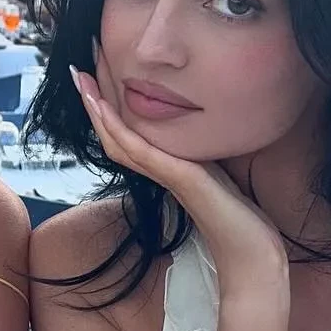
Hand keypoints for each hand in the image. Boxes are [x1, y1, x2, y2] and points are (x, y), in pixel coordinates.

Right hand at [71, 59, 286, 300]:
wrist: (252, 258)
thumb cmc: (243, 225)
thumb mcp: (224, 180)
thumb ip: (208, 163)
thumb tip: (208, 148)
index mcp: (171, 170)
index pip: (129, 138)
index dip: (109, 113)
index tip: (96, 83)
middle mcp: (163, 172)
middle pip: (115, 136)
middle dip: (96, 103)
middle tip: (78, 71)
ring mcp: (168, 176)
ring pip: (119, 140)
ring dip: (97, 109)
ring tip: (82, 80)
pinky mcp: (180, 178)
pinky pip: (139, 150)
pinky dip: (117, 128)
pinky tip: (103, 107)